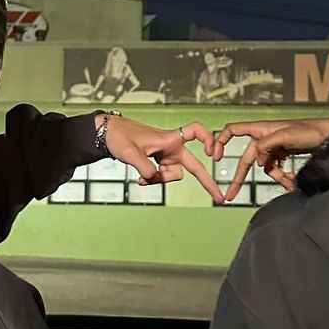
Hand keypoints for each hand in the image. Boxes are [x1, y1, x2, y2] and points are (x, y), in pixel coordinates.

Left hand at [103, 116, 224, 203]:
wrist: (109, 135)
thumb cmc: (120, 136)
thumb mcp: (130, 153)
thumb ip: (145, 168)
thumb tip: (154, 178)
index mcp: (169, 139)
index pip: (195, 131)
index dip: (207, 139)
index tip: (212, 152)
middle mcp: (172, 147)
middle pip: (194, 165)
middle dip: (206, 182)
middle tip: (219, 197)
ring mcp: (167, 156)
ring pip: (173, 175)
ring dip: (160, 180)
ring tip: (143, 178)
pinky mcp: (160, 161)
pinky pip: (162, 176)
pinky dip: (153, 180)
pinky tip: (142, 180)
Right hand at [212, 118, 328, 201]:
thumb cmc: (311, 130)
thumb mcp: (287, 135)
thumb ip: (266, 145)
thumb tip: (257, 160)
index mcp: (262, 129)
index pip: (233, 130)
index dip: (221, 141)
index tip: (216, 156)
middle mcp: (265, 137)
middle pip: (247, 158)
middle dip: (239, 177)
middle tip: (229, 195)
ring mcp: (275, 147)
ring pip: (265, 167)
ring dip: (274, 178)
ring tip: (288, 185)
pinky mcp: (284, 154)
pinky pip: (276, 170)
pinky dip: (282, 177)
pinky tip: (292, 183)